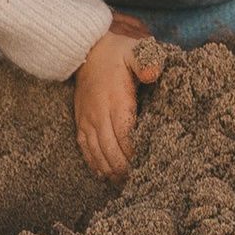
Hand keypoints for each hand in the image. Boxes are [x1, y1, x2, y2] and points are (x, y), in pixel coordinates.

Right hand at [74, 14, 164, 180]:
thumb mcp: (134, 50)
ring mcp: (87, 120)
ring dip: (111, 170)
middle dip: (125, 168)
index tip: (148, 165)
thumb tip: (154, 73)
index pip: (125, 135)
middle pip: (111, 150)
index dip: (134, 154)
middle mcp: (99, 113)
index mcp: (115, 100)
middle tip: (141, 181)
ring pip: (97, 153)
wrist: (87, 51)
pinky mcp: (81, 122)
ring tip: (125, 183)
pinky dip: (94, 164)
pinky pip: (85, 148)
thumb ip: (146, 61)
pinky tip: (104, 175)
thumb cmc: (116, 53)